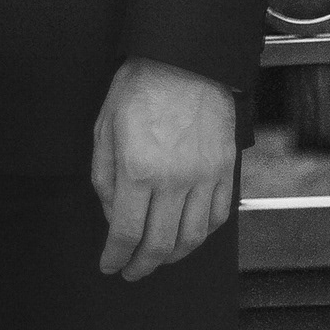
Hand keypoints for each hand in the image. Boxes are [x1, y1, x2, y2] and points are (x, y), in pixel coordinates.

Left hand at [92, 57, 236, 280]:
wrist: (185, 59)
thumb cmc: (140, 86)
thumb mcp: (105, 126)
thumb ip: (105, 176)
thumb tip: (113, 215)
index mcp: (138, 169)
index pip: (127, 233)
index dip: (116, 257)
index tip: (109, 265)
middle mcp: (174, 180)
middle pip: (160, 244)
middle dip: (142, 265)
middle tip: (131, 270)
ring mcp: (204, 177)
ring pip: (192, 238)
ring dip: (173, 256)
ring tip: (158, 257)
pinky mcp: (224, 170)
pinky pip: (217, 216)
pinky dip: (202, 234)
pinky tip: (188, 234)